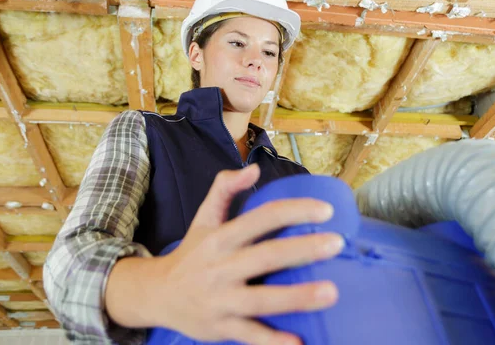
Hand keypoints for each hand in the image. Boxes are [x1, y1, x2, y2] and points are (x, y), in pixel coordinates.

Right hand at [148, 164, 343, 344]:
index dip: (292, 211)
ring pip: (261, 299)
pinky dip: (272, 342)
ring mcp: (220, 300)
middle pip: (265, 256)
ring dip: (296, 297)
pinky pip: (249, 336)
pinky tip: (299, 344)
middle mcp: (220, 268)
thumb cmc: (192, 253)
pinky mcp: (220, 329)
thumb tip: (254, 168)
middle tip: (337, 244)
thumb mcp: (203, 218)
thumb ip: (224, 189)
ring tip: (332, 292)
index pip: (260, 218)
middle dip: (302, 250)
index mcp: (220, 238)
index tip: (326, 211)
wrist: (157, 295)